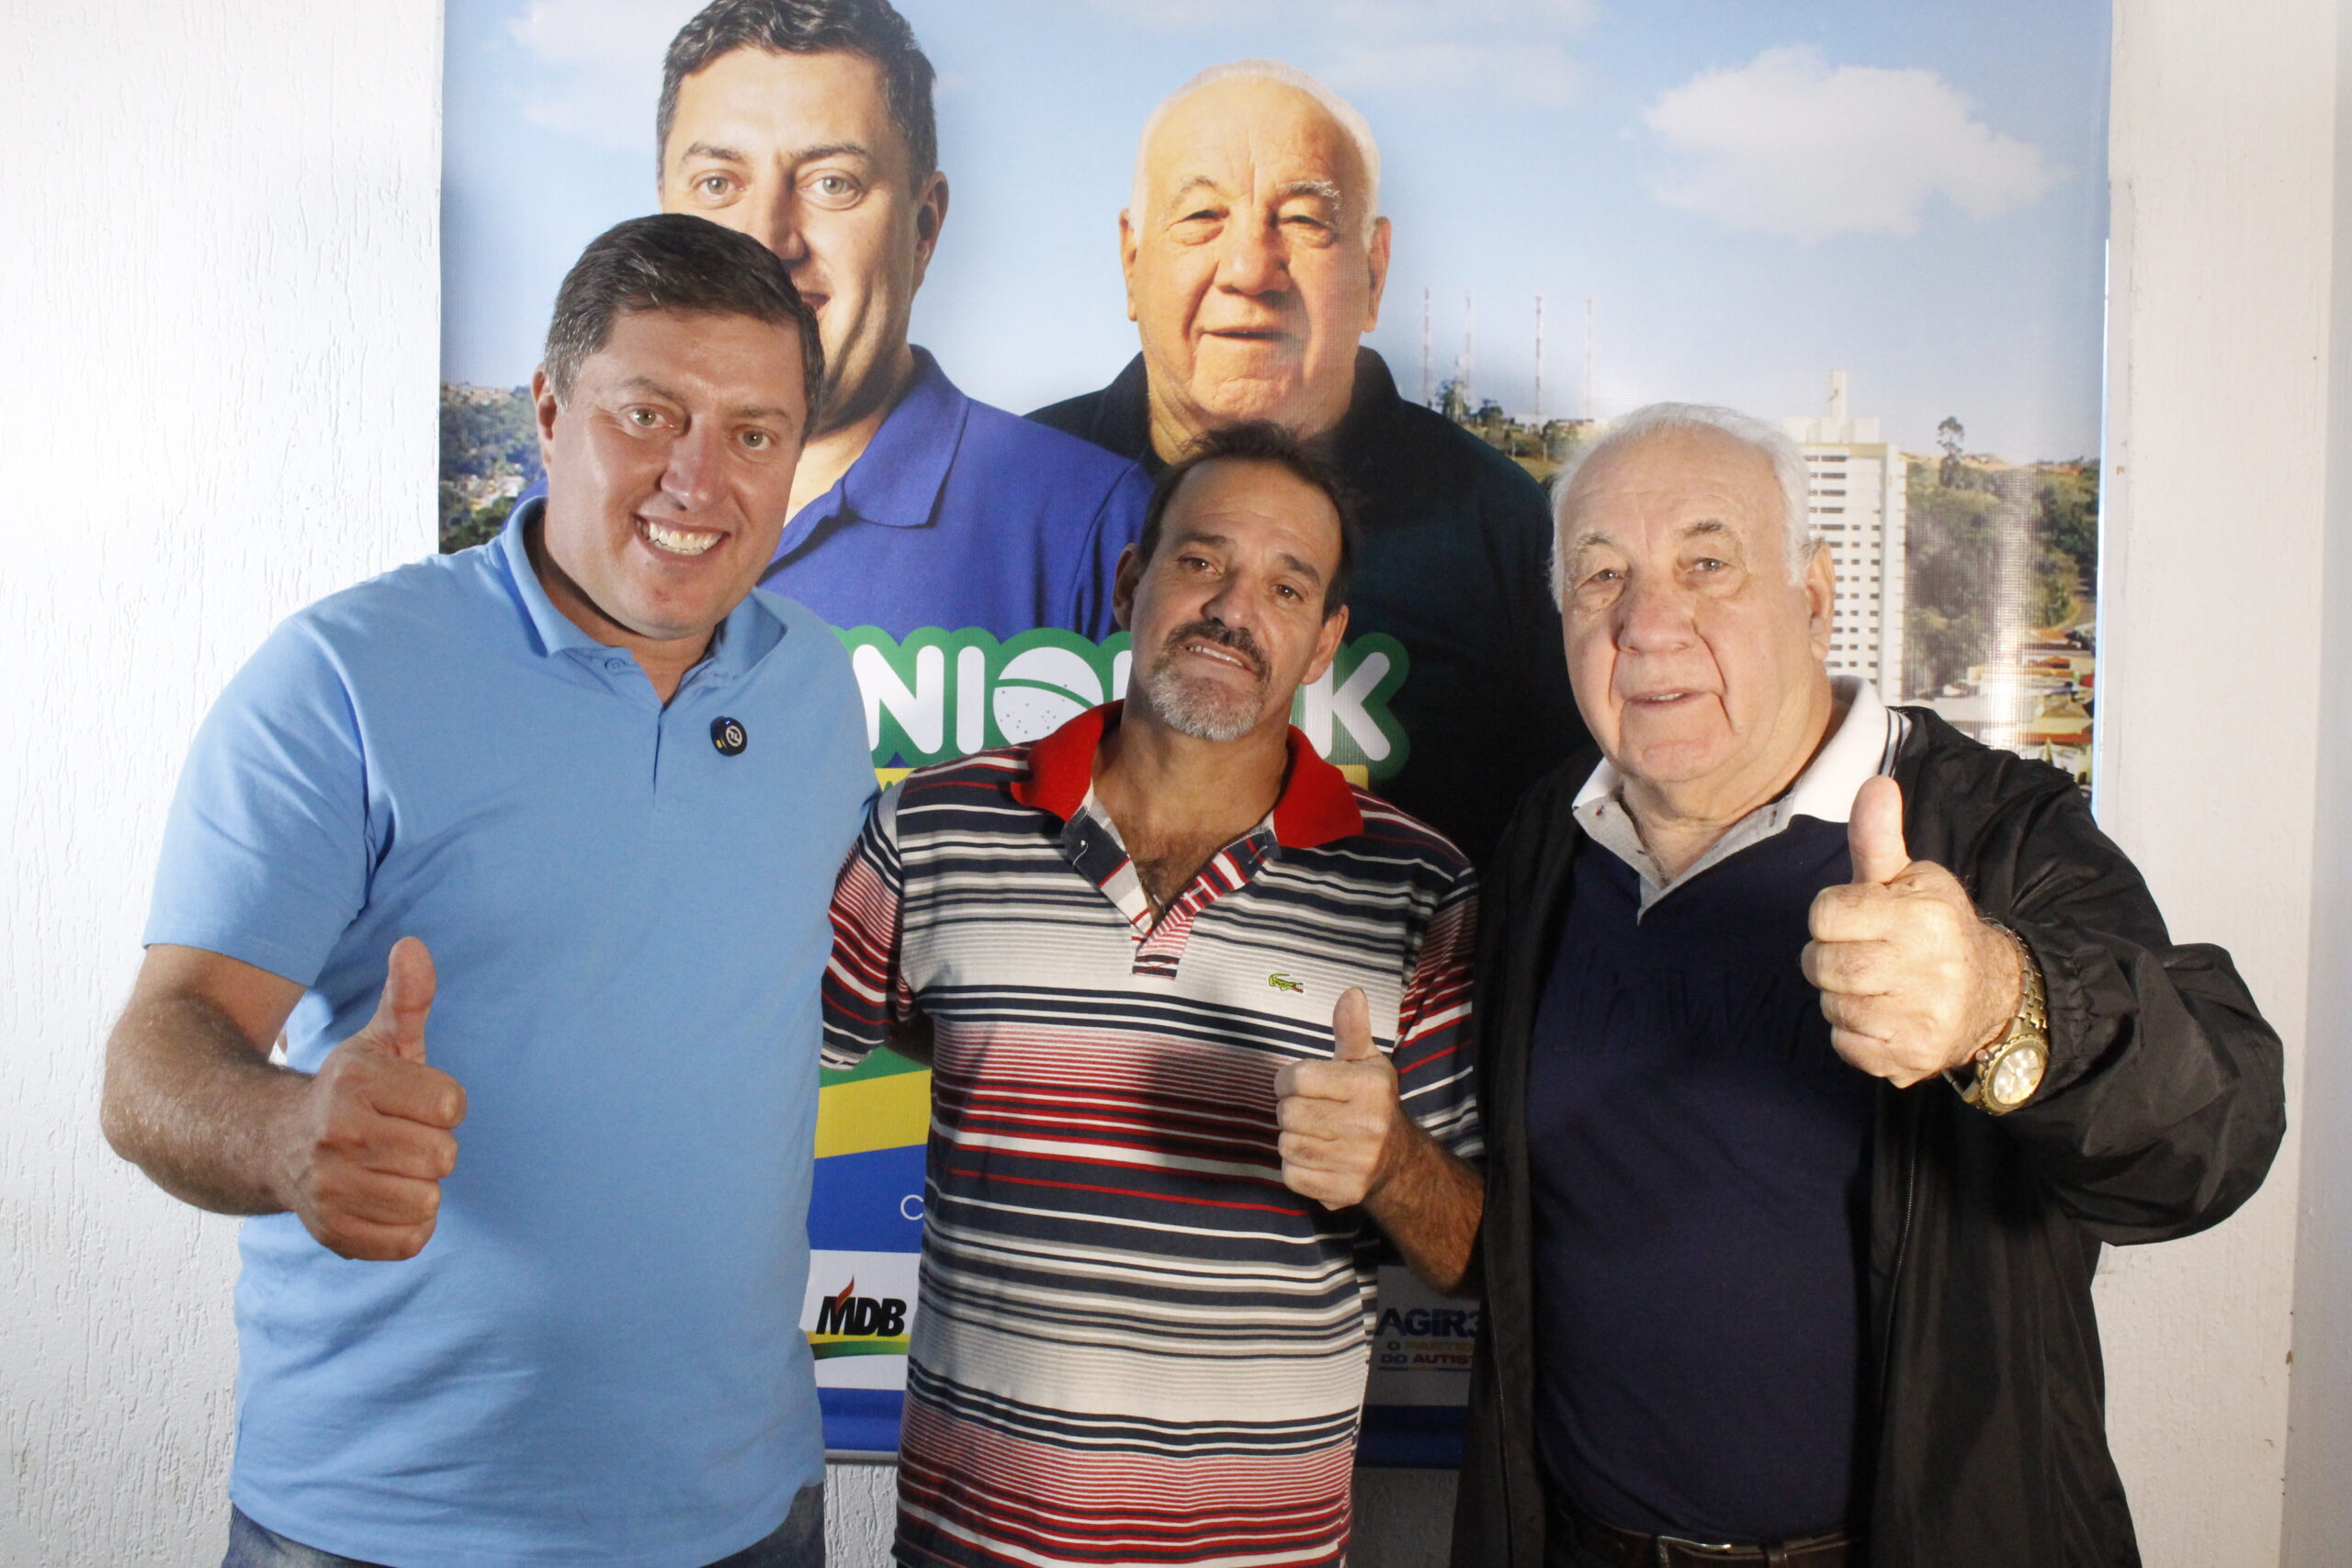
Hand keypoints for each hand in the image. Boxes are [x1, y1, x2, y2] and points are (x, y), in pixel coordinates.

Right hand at [272, 937, 465, 1259]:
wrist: (270, 1143)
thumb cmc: (348, 1091)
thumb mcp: (378, 1041)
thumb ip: (407, 997)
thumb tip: (414, 946)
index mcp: (355, 1081)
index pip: (452, 1106)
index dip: (442, 1105)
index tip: (413, 1102)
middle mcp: (336, 1133)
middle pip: (443, 1156)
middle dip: (431, 1147)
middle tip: (395, 1137)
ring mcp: (329, 1187)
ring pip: (428, 1200)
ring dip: (418, 1188)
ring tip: (385, 1168)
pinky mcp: (332, 1233)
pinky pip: (409, 1242)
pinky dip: (406, 1228)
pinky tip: (380, 1200)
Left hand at [1275, 988, 1408, 1209]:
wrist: (1397, 1160)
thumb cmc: (1370, 1101)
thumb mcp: (1365, 1061)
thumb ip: (1351, 1029)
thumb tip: (1351, 993)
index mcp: (1370, 1086)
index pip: (1296, 1079)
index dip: (1287, 1081)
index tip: (1297, 1084)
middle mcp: (1367, 1124)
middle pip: (1288, 1114)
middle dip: (1289, 1110)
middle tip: (1307, 1110)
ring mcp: (1357, 1161)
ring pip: (1287, 1145)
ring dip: (1292, 1138)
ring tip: (1313, 1132)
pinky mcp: (1345, 1191)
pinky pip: (1292, 1175)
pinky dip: (1295, 1166)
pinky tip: (1314, 1156)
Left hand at [1803, 776, 2023, 1087]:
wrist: (1991, 994)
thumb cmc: (1933, 928)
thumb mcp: (1911, 877)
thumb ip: (1879, 838)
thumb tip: (1875, 783)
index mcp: (1922, 915)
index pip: (1826, 913)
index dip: (1831, 915)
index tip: (1854, 918)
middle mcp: (1928, 967)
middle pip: (1823, 964)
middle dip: (1825, 959)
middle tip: (1852, 954)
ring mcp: (1923, 1017)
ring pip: (1833, 1006)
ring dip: (1839, 996)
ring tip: (1871, 985)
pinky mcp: (1915, 1056)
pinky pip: (1847, 1046)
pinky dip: (1852, 1033)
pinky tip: (1880, 1016)